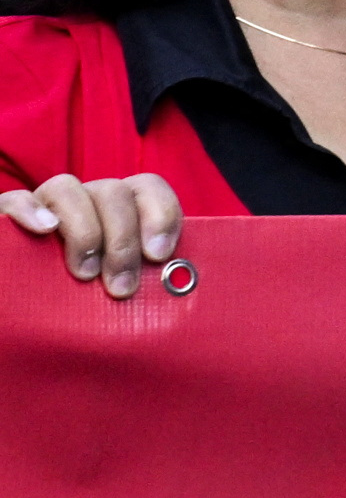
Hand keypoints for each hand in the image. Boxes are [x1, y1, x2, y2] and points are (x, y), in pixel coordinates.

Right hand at [4, 171, 180, 299]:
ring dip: (84, 230)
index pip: (147, 187)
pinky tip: (45, 231)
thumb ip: (141, 276)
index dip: (161, 213)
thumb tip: (176, 283)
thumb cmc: (78, 301)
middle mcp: (83, 200)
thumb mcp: (113, 286)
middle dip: (123, 240)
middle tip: (120, 288)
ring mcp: (42, 205)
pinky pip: (15, 199)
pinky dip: (30, 211)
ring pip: (68, 188)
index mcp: (115, 210)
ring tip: (85, 273)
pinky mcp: (4, 218)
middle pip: (113, 191)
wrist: (21, 309)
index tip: (159, 255)